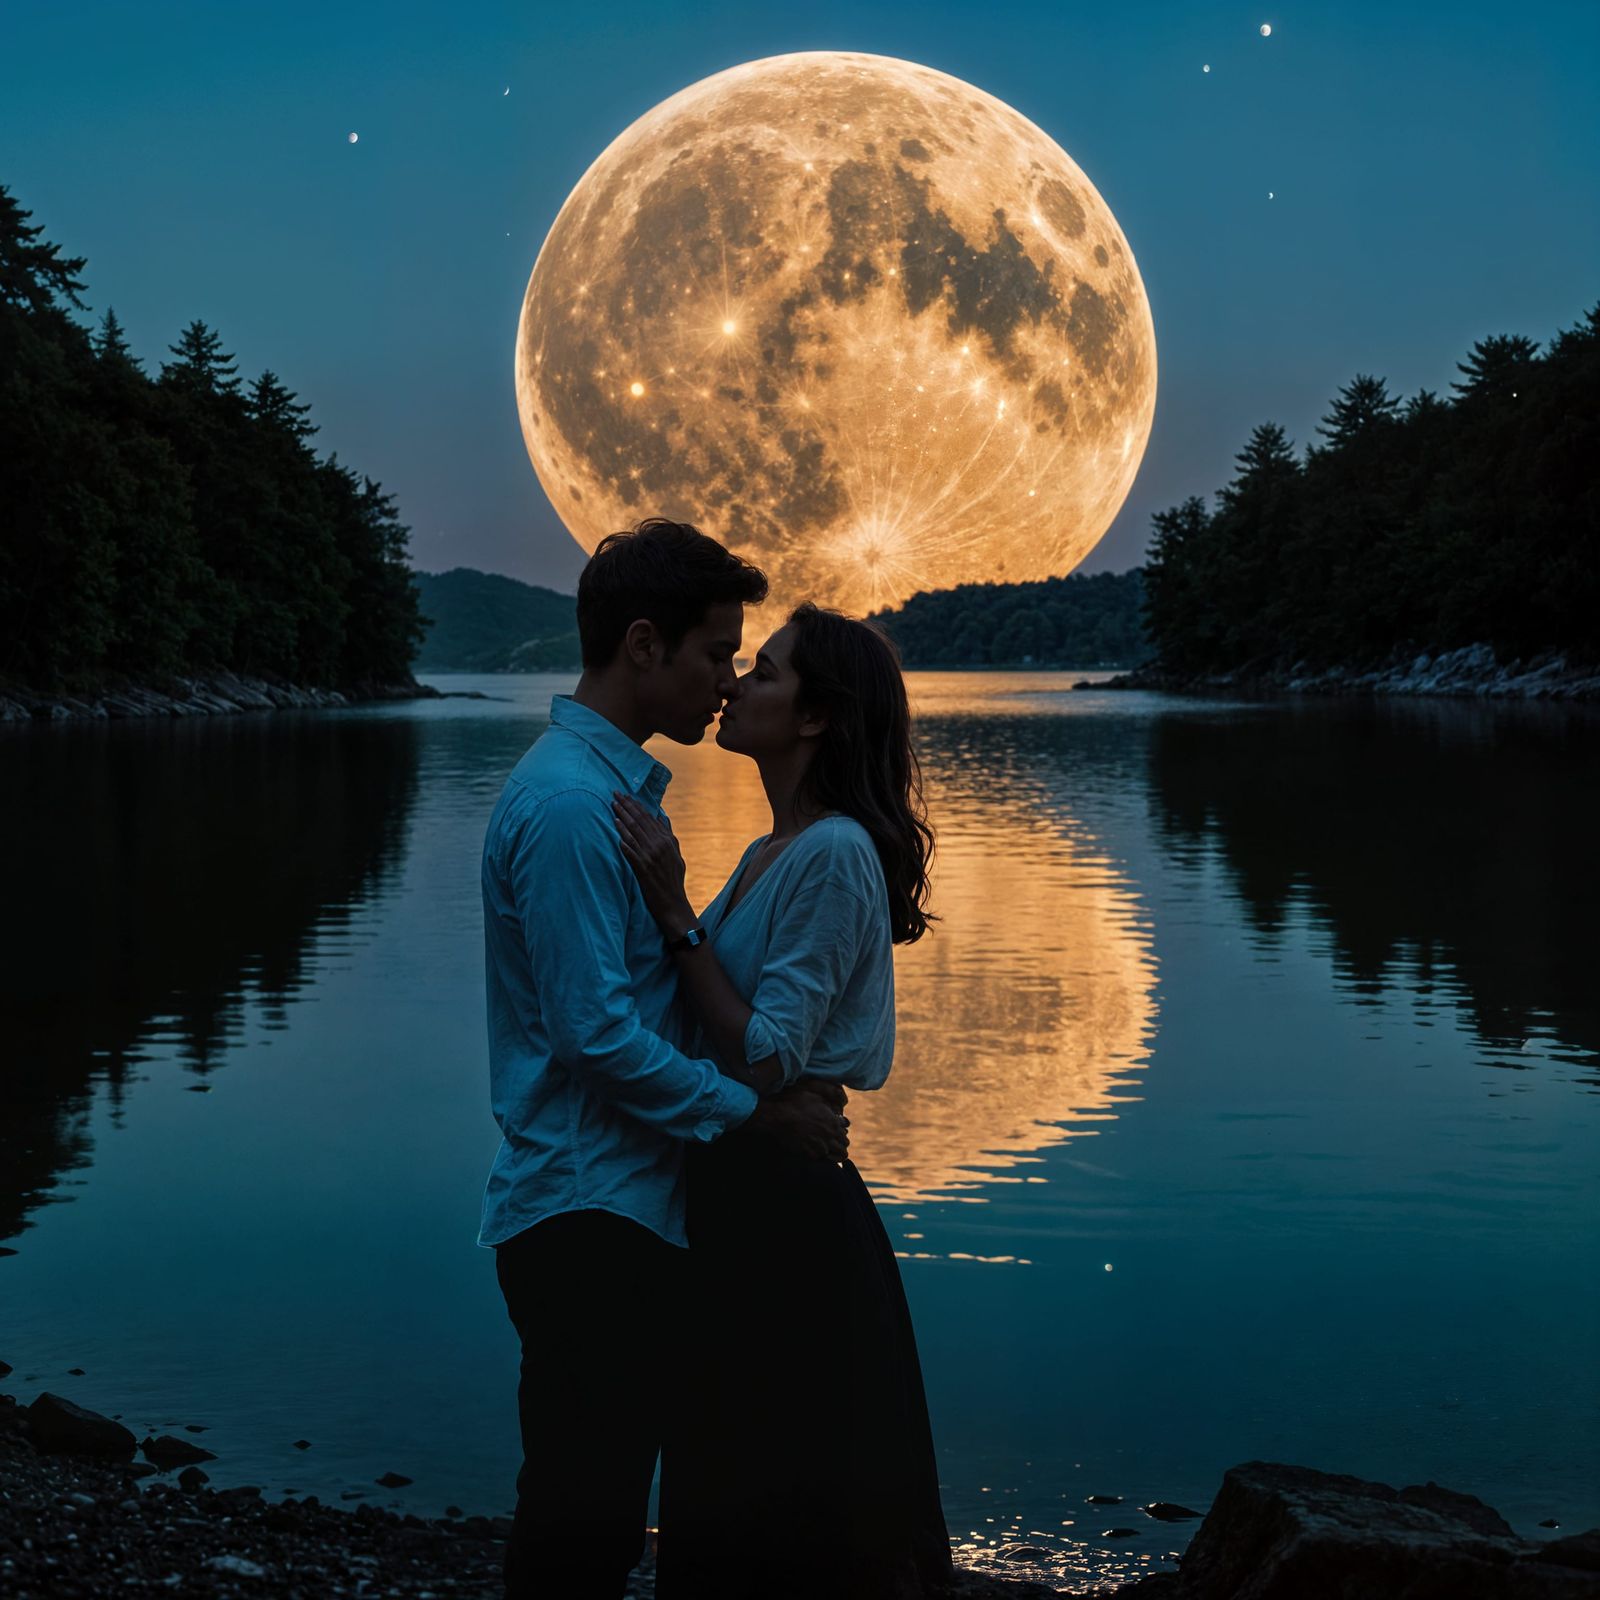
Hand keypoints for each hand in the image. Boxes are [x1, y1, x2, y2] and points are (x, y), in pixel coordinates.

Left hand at [612, 792, 694, 935]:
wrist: (674, 905)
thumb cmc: (674, 881)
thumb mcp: (676, 856)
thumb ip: (668, 835)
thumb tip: (662, 817)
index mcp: (668, 841)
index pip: (649, 818)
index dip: (636, 805)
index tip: (626, 796)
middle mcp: (660, 846)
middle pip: (640, 821)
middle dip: (626, 806)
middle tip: (614, 794)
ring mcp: (652, 857)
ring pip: (634, 833)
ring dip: (622, 818)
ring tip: (612, 806)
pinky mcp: (644, 869)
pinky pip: (631, 851)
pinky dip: (623, 840)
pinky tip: (615, 831)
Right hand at [744, 1080, 849, 1162]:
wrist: (779, 1115)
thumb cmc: (796, 1102)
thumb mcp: (816, 1096)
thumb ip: (830, 1102)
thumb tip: (840, 1105)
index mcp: (833, 1122)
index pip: (845, 1134)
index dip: (841, 1134)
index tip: (836, 1132)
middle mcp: (828, 1136)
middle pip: (843, 1148)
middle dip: (839, 1145)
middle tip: (832, 1142)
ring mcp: (819, 1145)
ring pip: (833, 1155)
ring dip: (829, 1151)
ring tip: (823, 1147)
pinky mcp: (807, 1152)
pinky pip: (818, 1158)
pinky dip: (817, 1155)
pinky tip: (812, 1148)